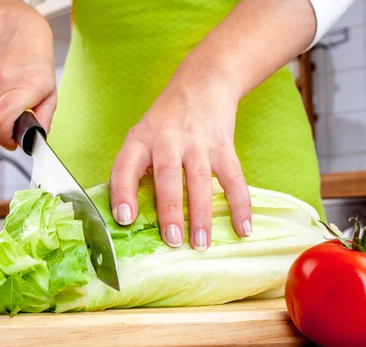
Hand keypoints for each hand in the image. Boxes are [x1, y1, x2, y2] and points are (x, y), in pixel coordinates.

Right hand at [0, 10, 56, 149]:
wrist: (18, 32)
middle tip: (10, 139)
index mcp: (22, 88)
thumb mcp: (50, 92)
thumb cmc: (37, 64)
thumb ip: (44, 119)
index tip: (14, 143)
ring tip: (6, 126)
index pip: (1, 120)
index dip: (5, 138)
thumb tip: (37, 141)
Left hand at [109, 71, 251, 250]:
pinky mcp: (223, 145)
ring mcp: (197, 141)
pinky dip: (239, 204)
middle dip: (170, 210)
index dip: (123, 193)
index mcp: (140, 140)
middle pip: (167, 175)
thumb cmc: (165, 122)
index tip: (124, 218)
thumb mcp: (142, 137)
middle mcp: (166, 139)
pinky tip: (242, 229)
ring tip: (201, 244)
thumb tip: (130, 218)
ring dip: (201, 215)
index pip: (125, 167)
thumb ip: (135, 170)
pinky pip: (233, 178)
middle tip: (171, 240)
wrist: (202, 83)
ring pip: (199, 180)